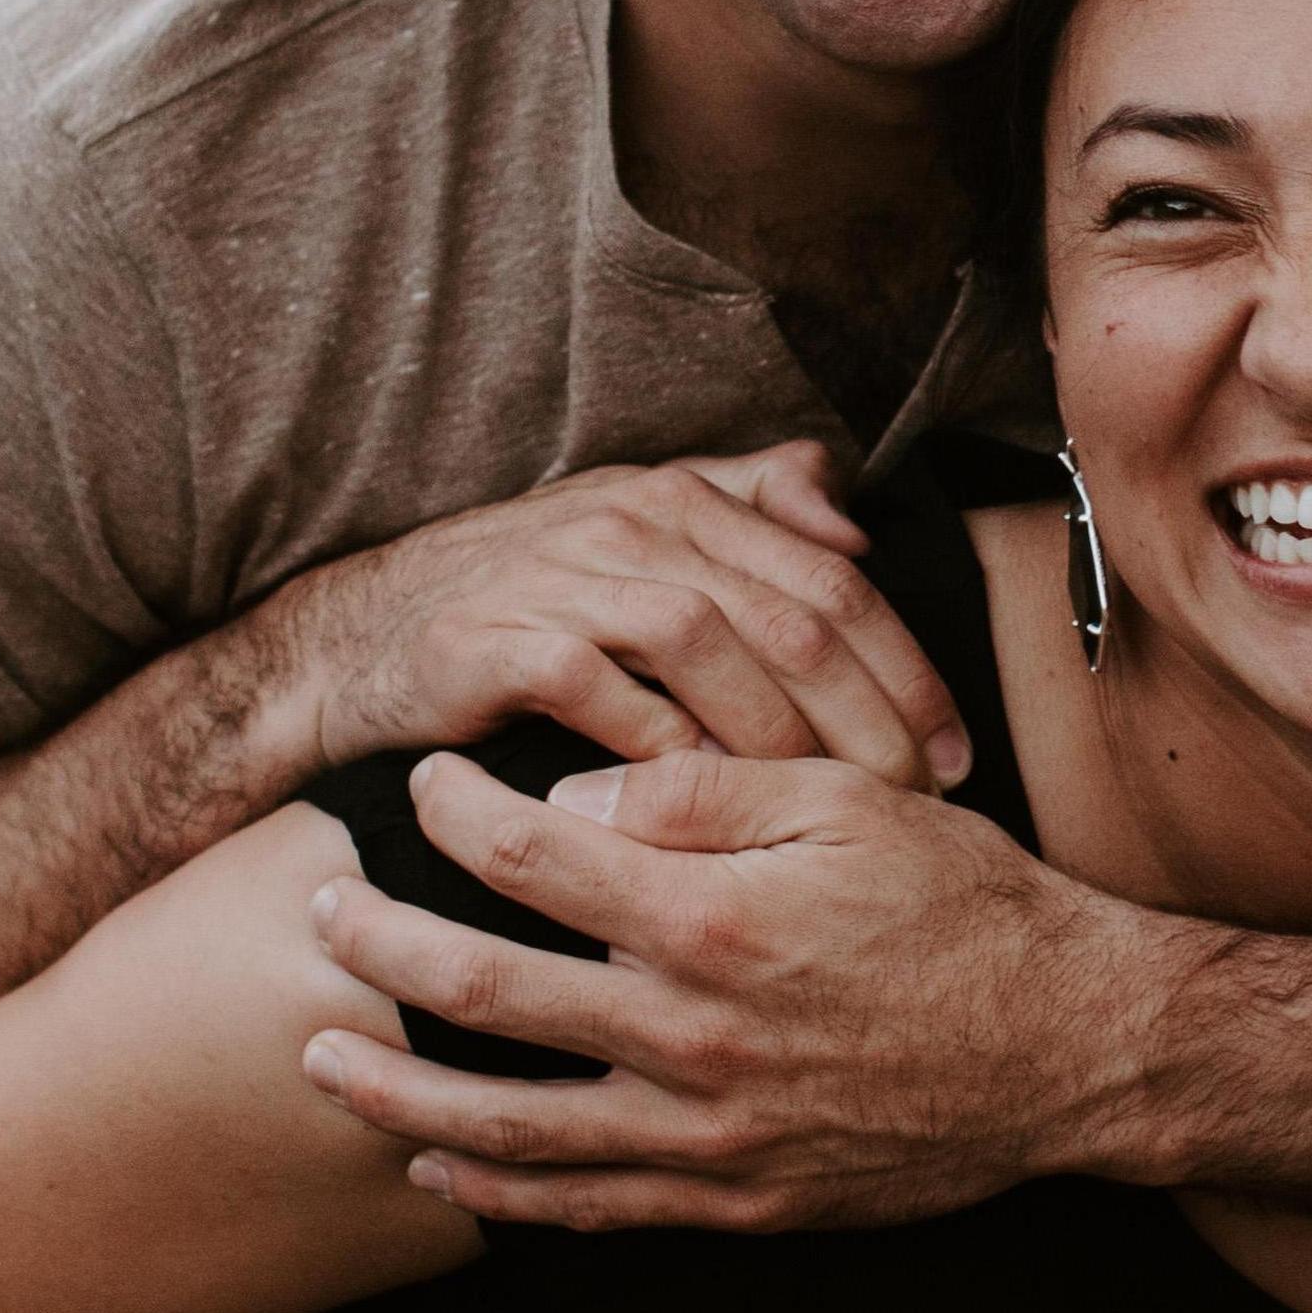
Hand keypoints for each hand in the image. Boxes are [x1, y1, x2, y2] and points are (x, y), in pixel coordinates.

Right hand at [270, 446, 969, 796]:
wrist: (355, 645)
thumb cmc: (524, 613)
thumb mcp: (640, 541)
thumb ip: (749, 510)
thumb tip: (852, 515)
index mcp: (685, 499)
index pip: (833, 576)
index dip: (907, 668)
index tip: (956, 756)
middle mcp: (630, 519)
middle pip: (788, 612)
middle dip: (868, 715)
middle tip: (915, 800)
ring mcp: (559, 574)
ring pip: (708, 643)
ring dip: (780, 736)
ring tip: (826, 812)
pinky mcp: (493, 638)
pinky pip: (602, 690)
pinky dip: (661, 748)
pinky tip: (710, 810)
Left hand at [299, 748, 1165, 1230]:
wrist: (1073, 1050)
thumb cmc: (966, 906)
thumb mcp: (850, 802)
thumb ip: (698, 793)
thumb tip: (565, 804)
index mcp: (712, 918)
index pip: (531, 856)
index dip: (454, 813)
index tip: (419, 785)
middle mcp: (690, 1034)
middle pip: (483, 989)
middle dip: (381, 944)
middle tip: (320, 908)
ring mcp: (706, 1131)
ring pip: (505, 1123)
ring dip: (396, 1091)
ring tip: (316, 1059)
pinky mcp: (733, 1200)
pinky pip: (586, 1207)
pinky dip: (497, 1192)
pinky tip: (436, 1168)